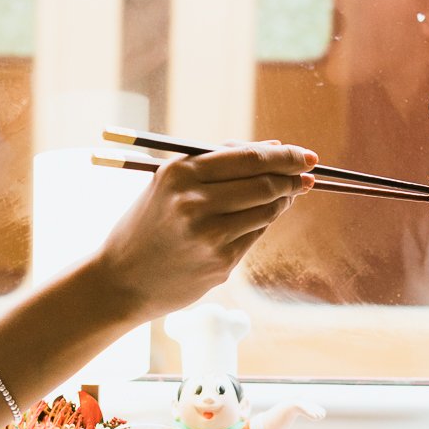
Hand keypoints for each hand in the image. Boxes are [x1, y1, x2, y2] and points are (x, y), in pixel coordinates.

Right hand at [88, 142, 315, 320]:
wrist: (121, 280)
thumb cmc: (148, 225)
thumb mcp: (168, 184)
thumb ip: (216, 164)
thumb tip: (273, 148)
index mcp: (179, 173)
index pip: (247, 158)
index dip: (284, 155)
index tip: (304, 154)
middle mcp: (194, 202)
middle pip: (264, 183)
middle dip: (292, 177)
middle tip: (306, 175)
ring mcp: (209, 235)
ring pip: (266, 209)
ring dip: (284, 199)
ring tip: (289, 192)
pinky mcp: (220, 263)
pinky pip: (256, 235)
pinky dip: (265, 222)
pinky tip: (265, 215)